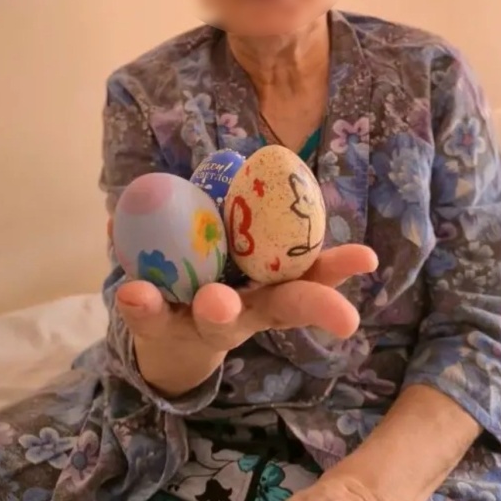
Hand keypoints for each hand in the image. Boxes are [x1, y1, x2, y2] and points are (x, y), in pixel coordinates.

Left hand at [115, 242, 376, 396]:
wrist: (170, 341)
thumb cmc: (219, 281)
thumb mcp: (245, 255)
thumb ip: (259, 220)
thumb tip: (253, 160)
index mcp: (273, 287)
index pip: (315, 275)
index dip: (340, 267)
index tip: (369, 258)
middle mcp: (249, 309)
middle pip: (283, 309)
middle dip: (311, 307)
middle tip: (336, 316)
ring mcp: (205, 322)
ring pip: (215, 320)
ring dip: (218, 309)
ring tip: (213, 301)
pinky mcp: (160, 330)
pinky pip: (148, 317)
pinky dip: (141, 303)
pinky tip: (131, 289)